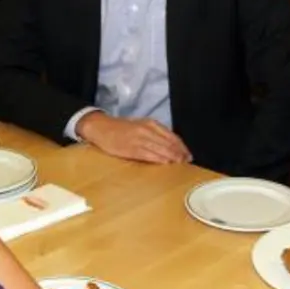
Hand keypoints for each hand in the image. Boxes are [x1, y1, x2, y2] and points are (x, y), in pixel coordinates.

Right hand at [77, 112, 191, 164]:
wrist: (101, 128)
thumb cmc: (121, 128)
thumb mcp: (140, 126)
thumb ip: (154, 134)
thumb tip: (170, 146)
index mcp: (150, 124)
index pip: (172, 136)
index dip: (182, 147)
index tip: (188, 155)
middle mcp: (147, 130)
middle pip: (168, 143)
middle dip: (179, 153)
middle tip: (187, 162)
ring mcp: (139, 139)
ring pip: (160, 149)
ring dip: (172, 157)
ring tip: (180, 164)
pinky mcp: (131, 148)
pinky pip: (148, 154)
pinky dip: (159, 159)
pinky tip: (165, 163)